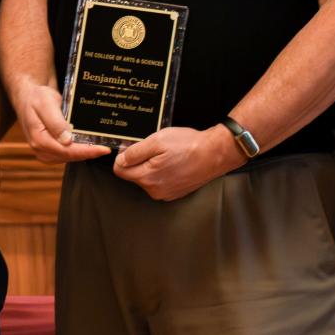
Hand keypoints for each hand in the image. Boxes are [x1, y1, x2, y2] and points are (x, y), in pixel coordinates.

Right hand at [8, 80, 108, 164]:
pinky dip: (78, 150)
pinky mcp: (49, 151)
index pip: (67, 151)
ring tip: (100, 146)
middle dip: (89, 153)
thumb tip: (67, 141)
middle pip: (70, 156)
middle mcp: (40, 150)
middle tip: (107, 148)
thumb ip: (55, 122)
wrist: (28, 98)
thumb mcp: (46, 104)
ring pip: (69, 157)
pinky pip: (67, 154)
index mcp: (39, 139)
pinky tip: (88, 144)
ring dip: (84, 152)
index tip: (104, 149)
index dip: (87, 151)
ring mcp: (44, 152)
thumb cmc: (36, 98)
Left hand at [113, 124, 234, 200]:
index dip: (123, 156)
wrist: (215, 154)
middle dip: (139, 161)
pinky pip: (159, 182)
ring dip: (151, 166)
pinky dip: (163, 172)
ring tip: (168, 155)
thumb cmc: (189, 146)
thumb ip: (135, 152)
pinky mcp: (175, 193)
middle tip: (155, 148)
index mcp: (147, 177)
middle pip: (133, 175)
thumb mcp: (157, 141)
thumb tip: (120, 159)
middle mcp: (154, 190)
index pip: (119, 171)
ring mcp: (165, 194)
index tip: (133, 147)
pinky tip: (174, 162)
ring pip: (147, 178)